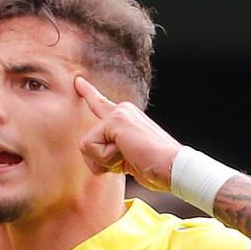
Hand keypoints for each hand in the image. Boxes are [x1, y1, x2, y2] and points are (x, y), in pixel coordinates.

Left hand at [75, 76, 182, 191]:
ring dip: (105, 161)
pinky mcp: (115, 120)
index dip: (88, 93)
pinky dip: (106, 160)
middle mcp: (121, 110)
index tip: (78, 81)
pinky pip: (91, 147)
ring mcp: (119, 113)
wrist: (173, 167)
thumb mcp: (128, 158)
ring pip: (87, 146)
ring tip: (130, 157)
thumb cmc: (154, 168)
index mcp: (126, 117)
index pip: (101, 105)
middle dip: (101, 162)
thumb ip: (112, 151)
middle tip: (128, 161)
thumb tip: (90, 150)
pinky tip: (127, 155)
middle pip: (87, 143)